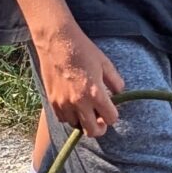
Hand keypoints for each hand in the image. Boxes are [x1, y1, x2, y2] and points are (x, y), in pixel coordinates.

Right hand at [34, 22, 125, 137]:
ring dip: (83, 120)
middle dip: (99, 127)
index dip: (113, 115)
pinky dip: (69, 116)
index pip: (111, 119)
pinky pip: (63, 119)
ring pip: (76, 126)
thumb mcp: (105, 64)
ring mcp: (63, 103)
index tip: (110, 109)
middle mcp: (79, 102)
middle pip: (92, 131)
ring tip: (85, 108)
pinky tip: (73, 105)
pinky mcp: (52, 101)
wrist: (56, 41)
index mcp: (95, 93)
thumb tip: (119, 94)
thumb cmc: (83, 50)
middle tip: (100, 119)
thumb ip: (116, 82)